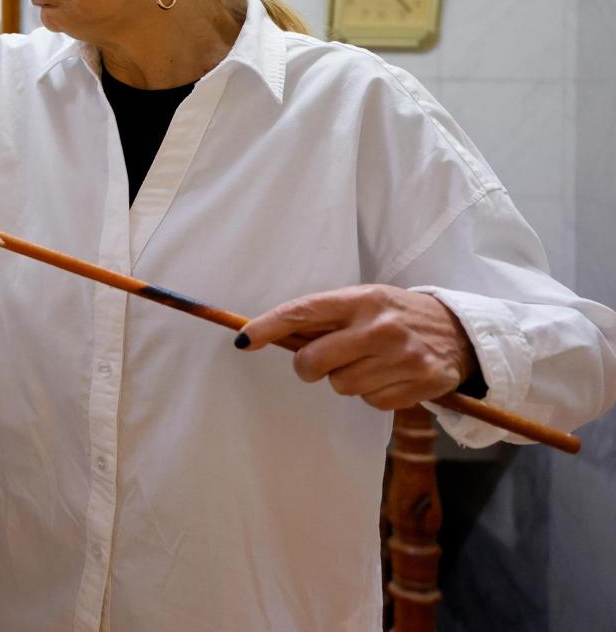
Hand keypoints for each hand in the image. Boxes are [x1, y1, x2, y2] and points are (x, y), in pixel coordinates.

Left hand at [236, 284, 478, 410]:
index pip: (303, 312)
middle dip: (309, 367)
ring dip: (345, 380)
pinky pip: (371, 403)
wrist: (460, 330)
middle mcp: (381, 326)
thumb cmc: (397, 315)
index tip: (244, 340)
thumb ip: (326, 317)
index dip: (268, 327)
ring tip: (368, 364)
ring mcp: (403, 356)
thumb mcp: (365, 302)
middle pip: (313, 361)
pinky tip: (389, 376)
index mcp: (362, 299)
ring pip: (341, 386)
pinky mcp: (420, 383)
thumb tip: (272, 337)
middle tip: (321, 362)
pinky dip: (373, 394)